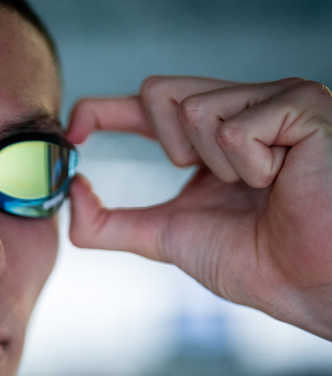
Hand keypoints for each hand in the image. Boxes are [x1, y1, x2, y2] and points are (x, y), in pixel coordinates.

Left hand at [66, 77, 331, 339]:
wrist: (312, 285)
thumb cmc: (257, 261)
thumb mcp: (166, 237)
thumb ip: (110, 223)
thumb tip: (69, 194)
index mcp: (211, 138)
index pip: (146, 106)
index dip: (103, 110)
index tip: (72, 130)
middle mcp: (242, 108)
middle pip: (159, 90)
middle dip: (169, 144)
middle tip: (214, 181)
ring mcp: (274, 101)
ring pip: (194, 108)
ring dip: (217, 166)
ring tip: (261, 186)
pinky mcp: (303, 106)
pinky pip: (234, 127)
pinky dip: (250, 167)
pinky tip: (283, 180)